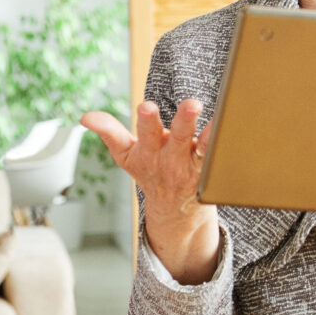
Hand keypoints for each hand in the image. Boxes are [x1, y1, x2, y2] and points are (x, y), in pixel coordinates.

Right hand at [82, 100, 219, 284]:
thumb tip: (84, 117)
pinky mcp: (209, 171)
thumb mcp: (125, 155)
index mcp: (147, 152)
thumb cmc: (149, 171)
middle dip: (183, 121)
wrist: (173, 210)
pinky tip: (230, 129)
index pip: (143, 133)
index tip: (146, 106)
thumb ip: (108, 131)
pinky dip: (224, 145)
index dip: (146, 120)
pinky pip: (217, 157)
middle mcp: (170, 159)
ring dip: (209, 133)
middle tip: (192, 104)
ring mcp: (191, 166)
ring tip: (221, 120)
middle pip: (177, 137)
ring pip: (201, 146)